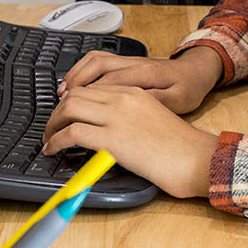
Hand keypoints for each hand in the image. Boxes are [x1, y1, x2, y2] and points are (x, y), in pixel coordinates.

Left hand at [42, 84, 219, 198]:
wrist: (198, 158)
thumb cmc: (181, 148)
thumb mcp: (152, 120)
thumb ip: (129, 117)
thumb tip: (106, 129)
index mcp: (133, 92)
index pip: (91, 88)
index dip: (72, 101)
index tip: (64, 114)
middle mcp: (122, 98)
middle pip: (75, 95)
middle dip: (57, 112)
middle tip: (51, 128)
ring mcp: (116, 116)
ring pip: (69, 108)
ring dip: (53, 124)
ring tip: (49, 139)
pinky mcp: (112, 138)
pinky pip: (72, 133)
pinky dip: (56, 140)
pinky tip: (53, 149)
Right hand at [58, 48, 222, 114]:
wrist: (196, 71)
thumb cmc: (188, 89)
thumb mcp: (180, 100)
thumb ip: (157, 101)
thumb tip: (131, 105)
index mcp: (145, 73)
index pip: (108, 82)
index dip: (87, 98)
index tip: (72, 117)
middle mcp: (133, 63)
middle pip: (95, 68)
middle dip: (73, 88)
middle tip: (60, 110)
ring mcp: (127, 60)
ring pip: (93, 61)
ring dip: (75, 77)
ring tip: (61, 97)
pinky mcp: (124, 62)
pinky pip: (97, 60)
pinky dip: (81, 71)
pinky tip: (75, 85)